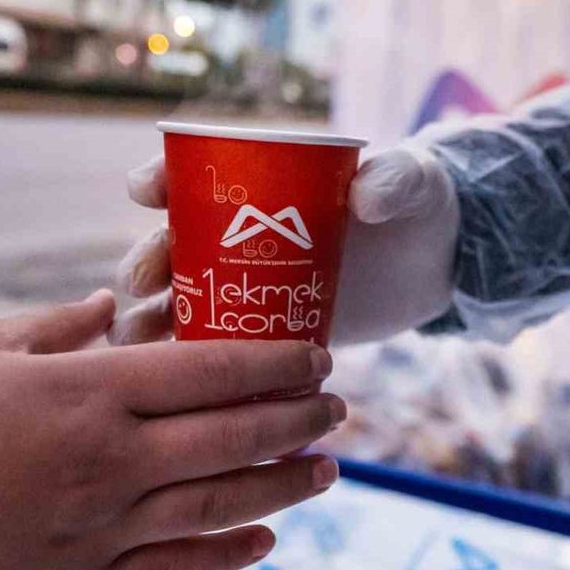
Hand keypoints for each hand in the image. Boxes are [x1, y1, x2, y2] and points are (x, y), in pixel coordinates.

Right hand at [0, 290, 344, 569]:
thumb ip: (58, 327)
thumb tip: (110, 303)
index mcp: (88, 392)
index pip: (212, 371)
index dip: (276, 364)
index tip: (318, 356)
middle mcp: (112, 460)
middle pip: (233, 435)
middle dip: (296, 419)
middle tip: (337, 407)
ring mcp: (103, 526)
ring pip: (219, 503)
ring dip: (282, 485)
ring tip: (326, 470)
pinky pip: (173, 566)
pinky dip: (226, 553)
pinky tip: (264, 538)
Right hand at [115, 144, 459, 344]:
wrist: (433, 266)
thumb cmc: (414, 206)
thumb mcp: (408, 184)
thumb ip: (393, 183)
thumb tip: (368, 198)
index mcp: (260, 186)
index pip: (194, 176)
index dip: (160, 179)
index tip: (145, 192)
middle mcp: (238, 238)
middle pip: (174, 246)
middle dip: (148, 259)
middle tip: (141, 281)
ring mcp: (246, 290)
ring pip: (183, 304)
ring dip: (153, 321)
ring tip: (136, 340)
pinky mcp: (263, 337)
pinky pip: (218, 356)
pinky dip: (192, 374)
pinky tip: (172, 394)